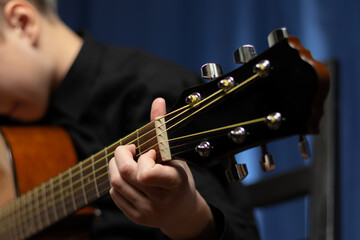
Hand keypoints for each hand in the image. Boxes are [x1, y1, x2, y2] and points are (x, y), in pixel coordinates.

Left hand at [109, 98, 215, 238]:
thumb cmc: (179, 178)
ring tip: (127, 161)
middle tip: (129, 150)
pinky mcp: (135, 217)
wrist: (182, 211)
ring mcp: (146, 211)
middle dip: (121, 155)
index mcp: (174, 182)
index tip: (151, 153)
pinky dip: (116, 180)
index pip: (147, 173)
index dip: (143, 158)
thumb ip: (162, 129)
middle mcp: (160, 200)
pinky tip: (128, 177)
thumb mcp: (175, 155)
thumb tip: (158, 101)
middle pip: (124, 173)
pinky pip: (114, 194)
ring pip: (115, 183)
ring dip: (115, 166)